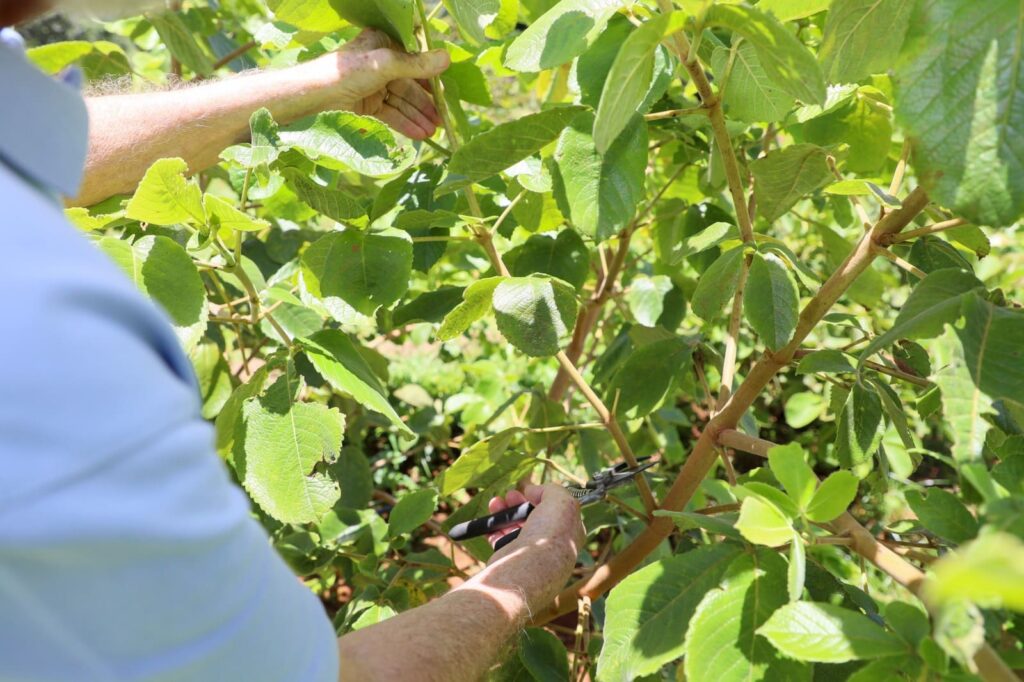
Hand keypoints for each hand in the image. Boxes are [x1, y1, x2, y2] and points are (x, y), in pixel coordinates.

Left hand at [321, 29, 449, 139]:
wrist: (317, 95)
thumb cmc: (349, 72)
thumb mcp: (386, 65)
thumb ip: (416, 65)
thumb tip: (447, 58)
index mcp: (384, 44)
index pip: (414, 62)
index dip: (430, 80)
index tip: (444, 96)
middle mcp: (380, 63)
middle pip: (409, 85)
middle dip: (425, 105)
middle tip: (441, 121)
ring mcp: (374, 85)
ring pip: (401, 102)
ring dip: (417, 117)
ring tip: (432, 133)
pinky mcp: (368, 104)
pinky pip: (391, 113)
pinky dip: (404, 123)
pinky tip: (418, 135)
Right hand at [486, 484, 584, 567]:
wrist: (527, 567)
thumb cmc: (550, 535)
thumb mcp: (561, 501)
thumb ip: (550, 490)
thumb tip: (533, 491)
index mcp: (569, 533)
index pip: (557, 513)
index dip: (543, 499)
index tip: (530, 491)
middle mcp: (551, 545)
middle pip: (534, 518)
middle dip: (520, 503)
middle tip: (510, 495)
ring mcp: (529, 554)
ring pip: (515, 528)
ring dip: (504, 512)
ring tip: (495, 503)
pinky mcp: (511, 560)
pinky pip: (500, 541)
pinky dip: (492, 528)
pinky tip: (488, 520)